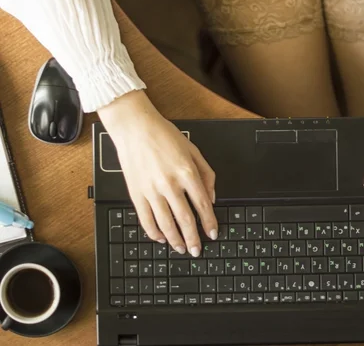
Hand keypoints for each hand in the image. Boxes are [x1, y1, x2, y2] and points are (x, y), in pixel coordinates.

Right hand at [98, 91, 217, 256]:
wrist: (135, 127)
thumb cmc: (164, 136)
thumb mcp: (194, 151)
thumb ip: (207, 174)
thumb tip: (211, 198)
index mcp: (187, 172)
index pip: (202, 205)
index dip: (209, 223)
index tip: (213, 234)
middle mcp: (169, 183)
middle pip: (185, 219)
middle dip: (193, 239)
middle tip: (197, 250)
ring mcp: (151, 189)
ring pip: (165, 223)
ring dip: (175, 240)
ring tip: (181, 248)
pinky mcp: (135, 192)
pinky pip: (145, 219)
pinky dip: (154, 232)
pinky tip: (161, 238)